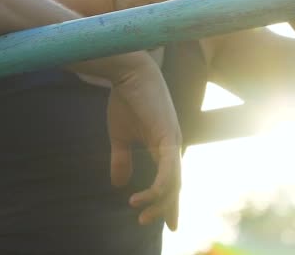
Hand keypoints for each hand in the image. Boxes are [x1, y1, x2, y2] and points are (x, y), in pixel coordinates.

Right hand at [106, 56, 181, 230]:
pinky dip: (158, 188)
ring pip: (173, 183)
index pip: (169, 179)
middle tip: (153, 223)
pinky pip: (169, 170)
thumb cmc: (125, 99)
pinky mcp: (168, 136)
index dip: (168, 201)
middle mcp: (173, 146)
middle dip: (166, 207)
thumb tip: (118, 184)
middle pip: (175, 185)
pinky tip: (144, 198)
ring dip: (159, 202)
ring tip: (142, 214)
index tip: (168, 223)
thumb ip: (122, 159)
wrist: (127, 72)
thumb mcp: (120, 136)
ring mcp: (173, 141)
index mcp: (163, 146)